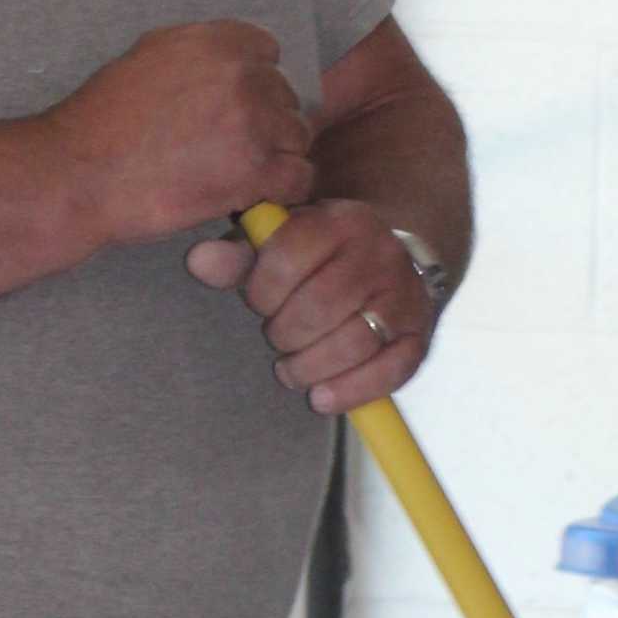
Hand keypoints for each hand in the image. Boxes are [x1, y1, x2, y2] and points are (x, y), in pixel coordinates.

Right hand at [49, 19, 315, 244]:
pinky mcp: (255, 172)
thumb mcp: (147, 57)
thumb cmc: (102, 121)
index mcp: (217, 42)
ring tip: (242, 174)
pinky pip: (298, 179)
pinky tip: (257, 196)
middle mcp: (242, 75)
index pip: (269, 51)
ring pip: (297, 137)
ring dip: (277, 157)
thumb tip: (225, 61)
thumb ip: (196, 54)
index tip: (236, 106)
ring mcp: (253, 123)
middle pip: (286, 96)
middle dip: (266, 121)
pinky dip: (283, 192)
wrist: (82, 173)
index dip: (255, 82)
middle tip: (234, 148)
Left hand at [186, 198, 437, 411]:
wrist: (391, 256)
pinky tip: (322, 396)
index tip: (259, 301)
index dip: (261, 291)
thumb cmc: (321, 255)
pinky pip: (390, 372)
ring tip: (293, 369)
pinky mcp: (419, 335)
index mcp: (338, 221)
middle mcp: (378, 253)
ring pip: (352, 343)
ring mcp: (403, 295)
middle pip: (318, 307)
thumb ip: (239, 254)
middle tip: (276, 337)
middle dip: (284, 333)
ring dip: (310, 367)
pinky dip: (351, 391)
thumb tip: (199, 262)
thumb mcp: (282, 241)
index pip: (287, 259)